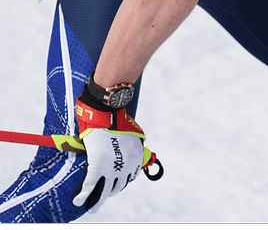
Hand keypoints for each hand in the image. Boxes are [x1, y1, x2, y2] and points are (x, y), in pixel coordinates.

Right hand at [72, 97, 146, 212]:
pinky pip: (90, 186)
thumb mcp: (132, 136)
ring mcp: (112, 168)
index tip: (113, 186)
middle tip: (100, 199)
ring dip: (97, 200)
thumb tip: (128, 151)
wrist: (105, 115)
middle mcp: (127, 167)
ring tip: (91, 206)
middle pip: (117, 186)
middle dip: (109, 193)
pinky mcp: (98, 167)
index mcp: (136, 159)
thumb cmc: (116, 122)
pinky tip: (78, 201)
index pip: (129, 177)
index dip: (120, 183)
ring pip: (104, 191)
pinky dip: (83, 196)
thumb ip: (131, 147)